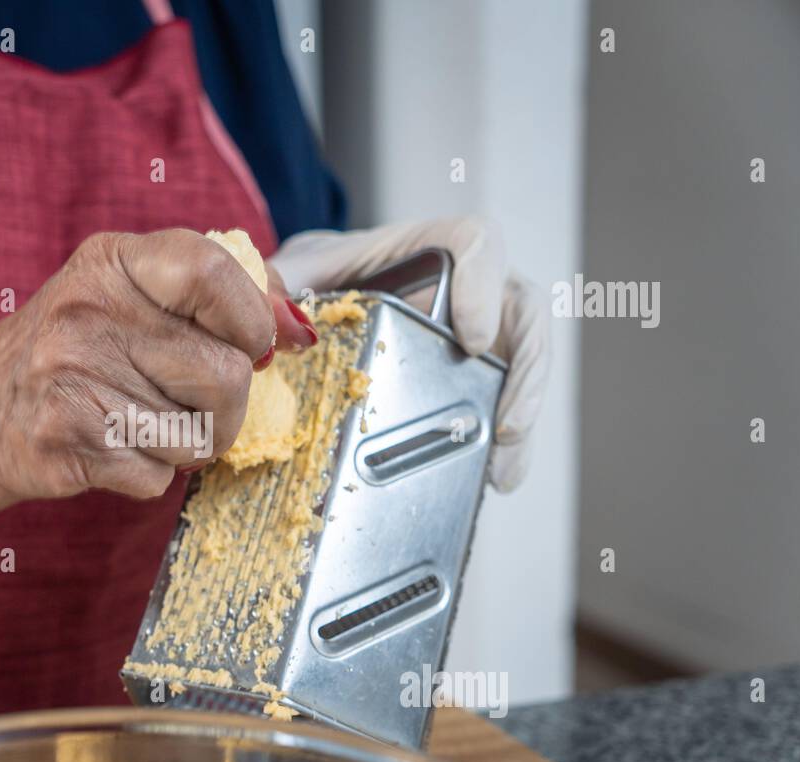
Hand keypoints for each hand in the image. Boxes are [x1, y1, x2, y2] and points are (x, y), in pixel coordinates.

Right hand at [0, 229, 276, 513]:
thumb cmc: (63, 353)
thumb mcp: (124, 295)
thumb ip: (213, 297)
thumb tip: (297, 330)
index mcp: (112, 262)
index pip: (213, 270)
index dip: (252, 316)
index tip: (252, 341)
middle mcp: (88, 312)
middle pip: (226, 374)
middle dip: (227, 406)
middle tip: (193, 404)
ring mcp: (72, 378)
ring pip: (199, 436)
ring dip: (186, 446)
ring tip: (141, 424)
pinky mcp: (66, 443)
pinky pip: (159, 476)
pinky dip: (148, 475)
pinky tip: (111, 449)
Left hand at [269, 218, 548, 491]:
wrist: (315, 304)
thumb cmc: (314, 278)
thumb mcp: (294, 273)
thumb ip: (279, 284)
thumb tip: (274, 317)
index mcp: (422, 248)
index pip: (474, 243)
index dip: (484, 284)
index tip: (475, 340)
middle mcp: (463, 286)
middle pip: (520, 310)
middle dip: (525, 370)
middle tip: (506, 425)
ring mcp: (473, 332)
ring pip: (520, 363)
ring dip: (521, 416)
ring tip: (500, 470)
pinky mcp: (471, 374)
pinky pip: (499, 402)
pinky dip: (501, 444)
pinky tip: (491, 479)